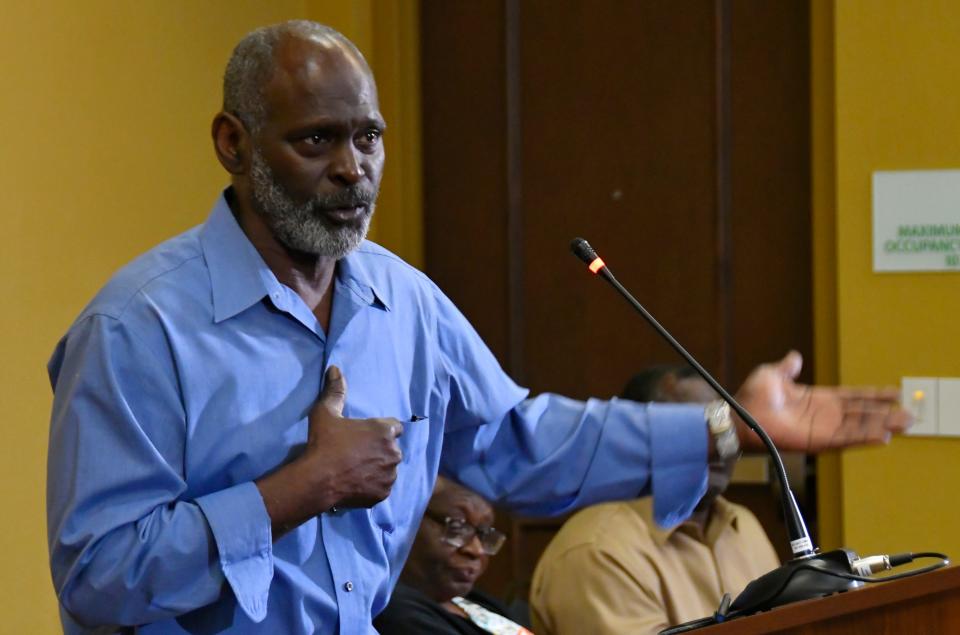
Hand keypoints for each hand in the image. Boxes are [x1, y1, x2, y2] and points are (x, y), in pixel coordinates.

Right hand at [302, 365, 402, 507]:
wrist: (317, 479)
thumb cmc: (323, 443)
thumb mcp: (326, 412)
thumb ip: (335, 390)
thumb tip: (335, 368)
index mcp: (384, 430)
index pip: (394, 427)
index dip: (381, 431)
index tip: (366, 436)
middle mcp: (393, 451)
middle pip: (392, 448)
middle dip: (380, 450)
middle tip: (358, 454)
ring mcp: (390, 474)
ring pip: (388, 468)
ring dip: (378, 468)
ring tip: (357, 470)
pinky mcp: (383, 493)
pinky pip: (382, 486)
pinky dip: (373, 485)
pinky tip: (357, 483)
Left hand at [732, 351, 912, 452]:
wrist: (738, 415)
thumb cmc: (751, 397)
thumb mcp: (772, 375)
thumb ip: (788, 368)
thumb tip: (795, 356)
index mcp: (817, 399)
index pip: (852, 397)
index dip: (873, 395)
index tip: (894, 393)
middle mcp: (824, 415)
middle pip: (862, 414)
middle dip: (886, 413)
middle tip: (911, 414)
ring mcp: (822, 429)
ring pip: (859, 427)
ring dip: (882, 425)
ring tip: (904, 424)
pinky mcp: (816, 441)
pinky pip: (845, 440)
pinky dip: (864, 437)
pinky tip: (883, 436)